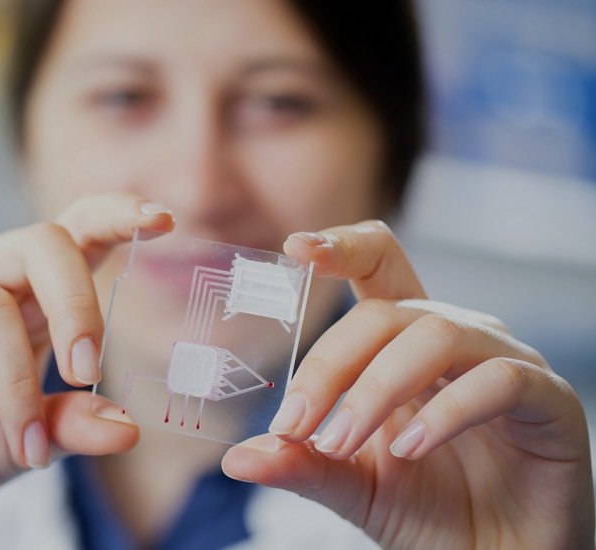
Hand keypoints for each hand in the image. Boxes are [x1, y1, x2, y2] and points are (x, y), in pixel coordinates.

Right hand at [0, 193, 173, 548]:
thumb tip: (126, 429)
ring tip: (21, 446)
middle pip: (42, 243)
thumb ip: (73, 427)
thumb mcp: (33, 438)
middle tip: (86, 373)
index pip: (77, 228)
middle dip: (76, 307)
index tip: (165, 220)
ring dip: (12, 386)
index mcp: (30, 289)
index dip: (118, 214)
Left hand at [222, 221, 594, 549]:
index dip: (342, 246)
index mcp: (405, 342)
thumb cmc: (430, 511)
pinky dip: (446, 410)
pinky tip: (409, 448)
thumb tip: (236, 458)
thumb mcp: (352, 484)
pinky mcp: (548, 400)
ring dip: (375, 388)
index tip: (295, 247)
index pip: (379, 264)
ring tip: (341, 442)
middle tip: (293, 425)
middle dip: (327, 366)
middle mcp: (455, 337)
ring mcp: (505, 363)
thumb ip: (302, 464)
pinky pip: (499, 379)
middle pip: (383, 312)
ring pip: (435, 334)